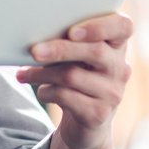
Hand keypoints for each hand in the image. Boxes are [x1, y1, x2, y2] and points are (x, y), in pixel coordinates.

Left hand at [16, 12, 132, 148]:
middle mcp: (120, 68)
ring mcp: (113, 93)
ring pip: (73, 75)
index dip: (100, 26)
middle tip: (33, 51)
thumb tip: (36, 34)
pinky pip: (66, 97)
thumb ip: (69, 41)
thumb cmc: (77, 78)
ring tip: (24, 74)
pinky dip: (46, 92)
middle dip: (60, 49)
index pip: (123, 27)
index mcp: (117, 45)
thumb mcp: (77, 57)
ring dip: (42, 73)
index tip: (72, 31)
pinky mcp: (99, 113)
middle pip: (95, 51)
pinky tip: (41, 92)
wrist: (85, 123)